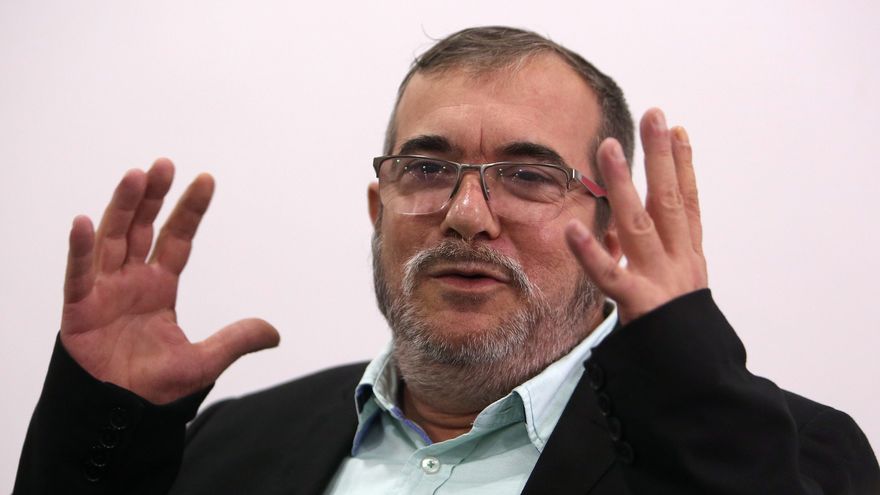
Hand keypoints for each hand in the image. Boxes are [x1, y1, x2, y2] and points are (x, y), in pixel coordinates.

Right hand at [60, 158, 279, 403]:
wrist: (119, 416)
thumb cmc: (153, 387)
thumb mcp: (204, 361)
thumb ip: (236, 341)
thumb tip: (274, 333)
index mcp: (160, 287)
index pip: (177, 239)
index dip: (190, 210)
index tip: (206, 179)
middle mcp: (131, 281)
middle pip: (141, 228)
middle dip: (153, 196)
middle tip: (165, 164)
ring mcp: (103, 292)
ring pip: (112, 239)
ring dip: (121, 207)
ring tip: (135, 176)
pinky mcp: (79, 310)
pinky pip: (77, 275)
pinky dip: (79, 250)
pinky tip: (84, 222)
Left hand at [566, 108, 707, 323]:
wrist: (699, 386)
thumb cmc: (678, 340)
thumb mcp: (671, 295)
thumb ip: (647, 264)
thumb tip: (618, 237)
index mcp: (689, 261)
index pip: (689, 205)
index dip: (685, 166)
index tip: (678, 130)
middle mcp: (680, 264)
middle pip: (672, 201)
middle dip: (663, 157)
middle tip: (656, 113)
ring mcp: (661, 282)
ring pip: (642, 225)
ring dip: (625, 184)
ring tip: (610, 147)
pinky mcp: (640, 306)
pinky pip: (611, 277)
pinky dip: (592, 253)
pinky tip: (573, 228)